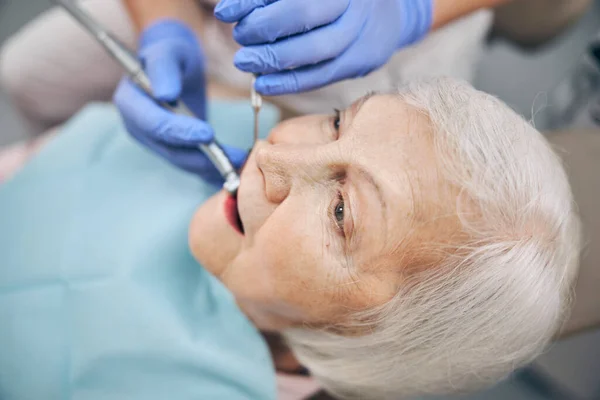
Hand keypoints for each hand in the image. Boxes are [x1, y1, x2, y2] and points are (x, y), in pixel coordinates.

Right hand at [114, 20, 246, 184]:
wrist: (174, 64)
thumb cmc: (171, 52)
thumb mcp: (168, 51)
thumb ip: (163, 68)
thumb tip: (165, 94)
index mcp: (130, 102)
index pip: (154, 124)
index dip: (180, 132)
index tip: (208, 134)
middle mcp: (138, 127)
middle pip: (169, 149)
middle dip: (202, 156)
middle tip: (234, 158)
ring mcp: (153, 141)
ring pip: (182, 160)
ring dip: (211, 164)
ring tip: (240, 161)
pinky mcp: (170, 148)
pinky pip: (191, 161)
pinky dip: (212, 165)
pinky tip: (234, 165)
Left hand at [214, 0, 432, 94]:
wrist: (386, 15)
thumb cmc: (334, 1)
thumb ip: (272, 0)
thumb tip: (230, 11)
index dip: (252, 2)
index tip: (224, 12)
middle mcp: (353, 3)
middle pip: (303, 16)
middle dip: (263, 29)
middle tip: (240, 38)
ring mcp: (361, 32)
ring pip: (315, 50)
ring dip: (274, 60)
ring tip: (247, 62)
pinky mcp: (362, 61)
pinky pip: (322, 76)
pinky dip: (290, 83)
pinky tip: (265, 84)